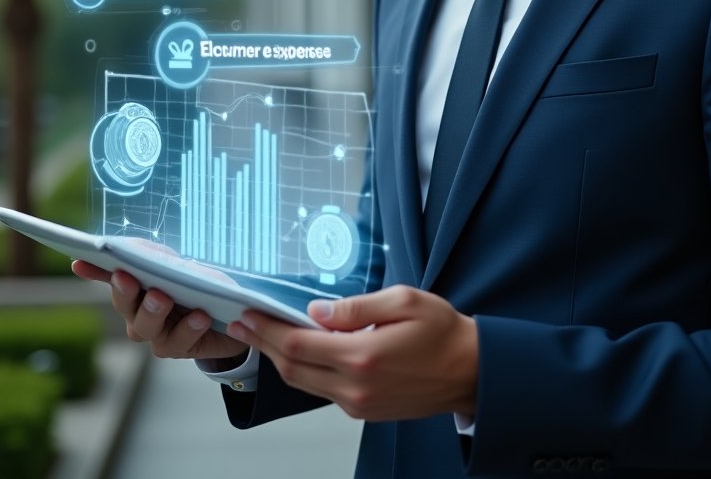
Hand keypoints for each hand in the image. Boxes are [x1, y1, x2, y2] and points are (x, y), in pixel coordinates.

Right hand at [71, 260, 248, 363]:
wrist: (234, 318)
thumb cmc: (203, 287)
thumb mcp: (184, 267)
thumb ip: (157, 259)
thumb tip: (130, 247)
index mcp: (138, 288)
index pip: (111, 277)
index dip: (94, 270)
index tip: (80, 259)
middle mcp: (139, 314)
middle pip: (124, 305)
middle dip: (124, 290)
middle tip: (126, 276)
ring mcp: (156, 334)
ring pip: (144, 327)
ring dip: (152, 311)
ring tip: (162, 296)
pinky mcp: (179, 348)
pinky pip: (179, 340)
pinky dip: (189, 327)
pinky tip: (200, 316)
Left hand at [226, 285, 477, 420]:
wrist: (469, 371)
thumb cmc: (442, 332)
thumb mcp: (403, 301)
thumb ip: (356, 306)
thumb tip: (316, 311)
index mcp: (362, 356)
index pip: (298, 344)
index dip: (267, 329)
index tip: (248, 314)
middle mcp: (355, 386)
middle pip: (292, 367)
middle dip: (263, 343)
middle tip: (241, 324)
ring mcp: (358, 403)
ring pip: (304, 382)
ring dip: (278, 359)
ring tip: (260, 337)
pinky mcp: (364, 409)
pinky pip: (322, 390)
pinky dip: (303, 370)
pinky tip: (297, 353)